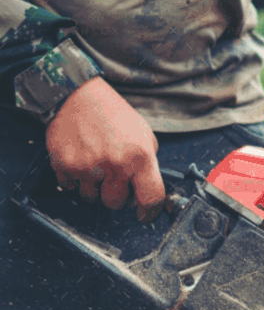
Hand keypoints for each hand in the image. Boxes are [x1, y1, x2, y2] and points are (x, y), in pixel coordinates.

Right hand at [46, 76, 165, 221]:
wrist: (77, 95)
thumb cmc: (114, 115)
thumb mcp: (144, 135)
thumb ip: (149, 164)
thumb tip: (152, 192)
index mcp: (139, 158)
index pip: (151, 199)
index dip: (150, 211)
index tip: (146, 214)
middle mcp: (114, 165)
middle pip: (117, 204)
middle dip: (117, 196)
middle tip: (114, 179)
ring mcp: (88, 167)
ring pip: (92, 198)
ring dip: (95, 189)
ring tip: (96, 166)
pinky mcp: (64, 165)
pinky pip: (71, 187)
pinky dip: (75, 180)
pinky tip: (81, 162)